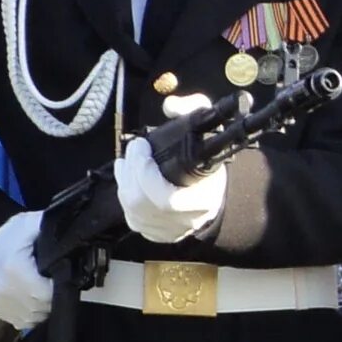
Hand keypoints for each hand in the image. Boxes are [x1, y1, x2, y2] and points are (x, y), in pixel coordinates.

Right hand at [0, 212, 53, 332]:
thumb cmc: (14, 234)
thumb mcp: (33, 224)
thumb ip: (54, 232)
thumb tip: (76, 238)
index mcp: (14, 269)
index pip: (47, 294)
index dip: (60, 287)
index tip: (63, 276)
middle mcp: (5, 290)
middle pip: (42, 307)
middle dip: (54, 297)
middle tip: (54, 282)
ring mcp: (0, 303)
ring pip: (34, 317)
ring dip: (44, 307)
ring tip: (44, 289)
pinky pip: (23, 321)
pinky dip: (32, 313)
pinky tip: (33, 297)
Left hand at [115, 96, 228, 242]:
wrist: (217, 193)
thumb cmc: (210, 160)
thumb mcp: (208, 129)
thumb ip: (193, 110)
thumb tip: (170, 106)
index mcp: (203, 199)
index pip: (166, 199)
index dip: (145, 173)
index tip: (141, 144)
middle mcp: (187, 220)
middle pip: (142, 204)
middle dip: (130, 173)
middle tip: (132, 151)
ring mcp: (171, 231)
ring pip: (133, 213)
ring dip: (124, 183)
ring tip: (126, 163)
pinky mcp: (159, 235)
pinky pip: (133, 221)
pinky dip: (126, 198)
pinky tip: (128, 181)